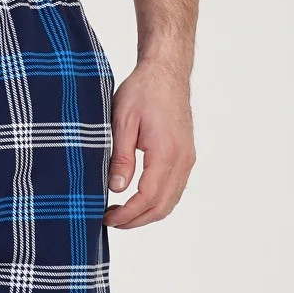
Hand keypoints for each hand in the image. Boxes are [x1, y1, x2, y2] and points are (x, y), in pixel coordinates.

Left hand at [104, 60, 196, 229]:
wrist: (166, 71)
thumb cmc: (143, 91)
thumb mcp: (122, 121)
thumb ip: (120, 158)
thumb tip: (117, 189)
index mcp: (166, 152)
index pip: (147, 197)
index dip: (127, 214)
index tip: (106, 218)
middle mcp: (182, 159)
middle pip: (161, 207)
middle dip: (135, 220)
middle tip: (110, 221)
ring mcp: (187, 159)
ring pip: (170, 202)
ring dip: (145, 214)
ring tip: (120, 213)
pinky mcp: (186, 157)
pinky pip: (174, 191)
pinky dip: (156, 203)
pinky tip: (136, 200)